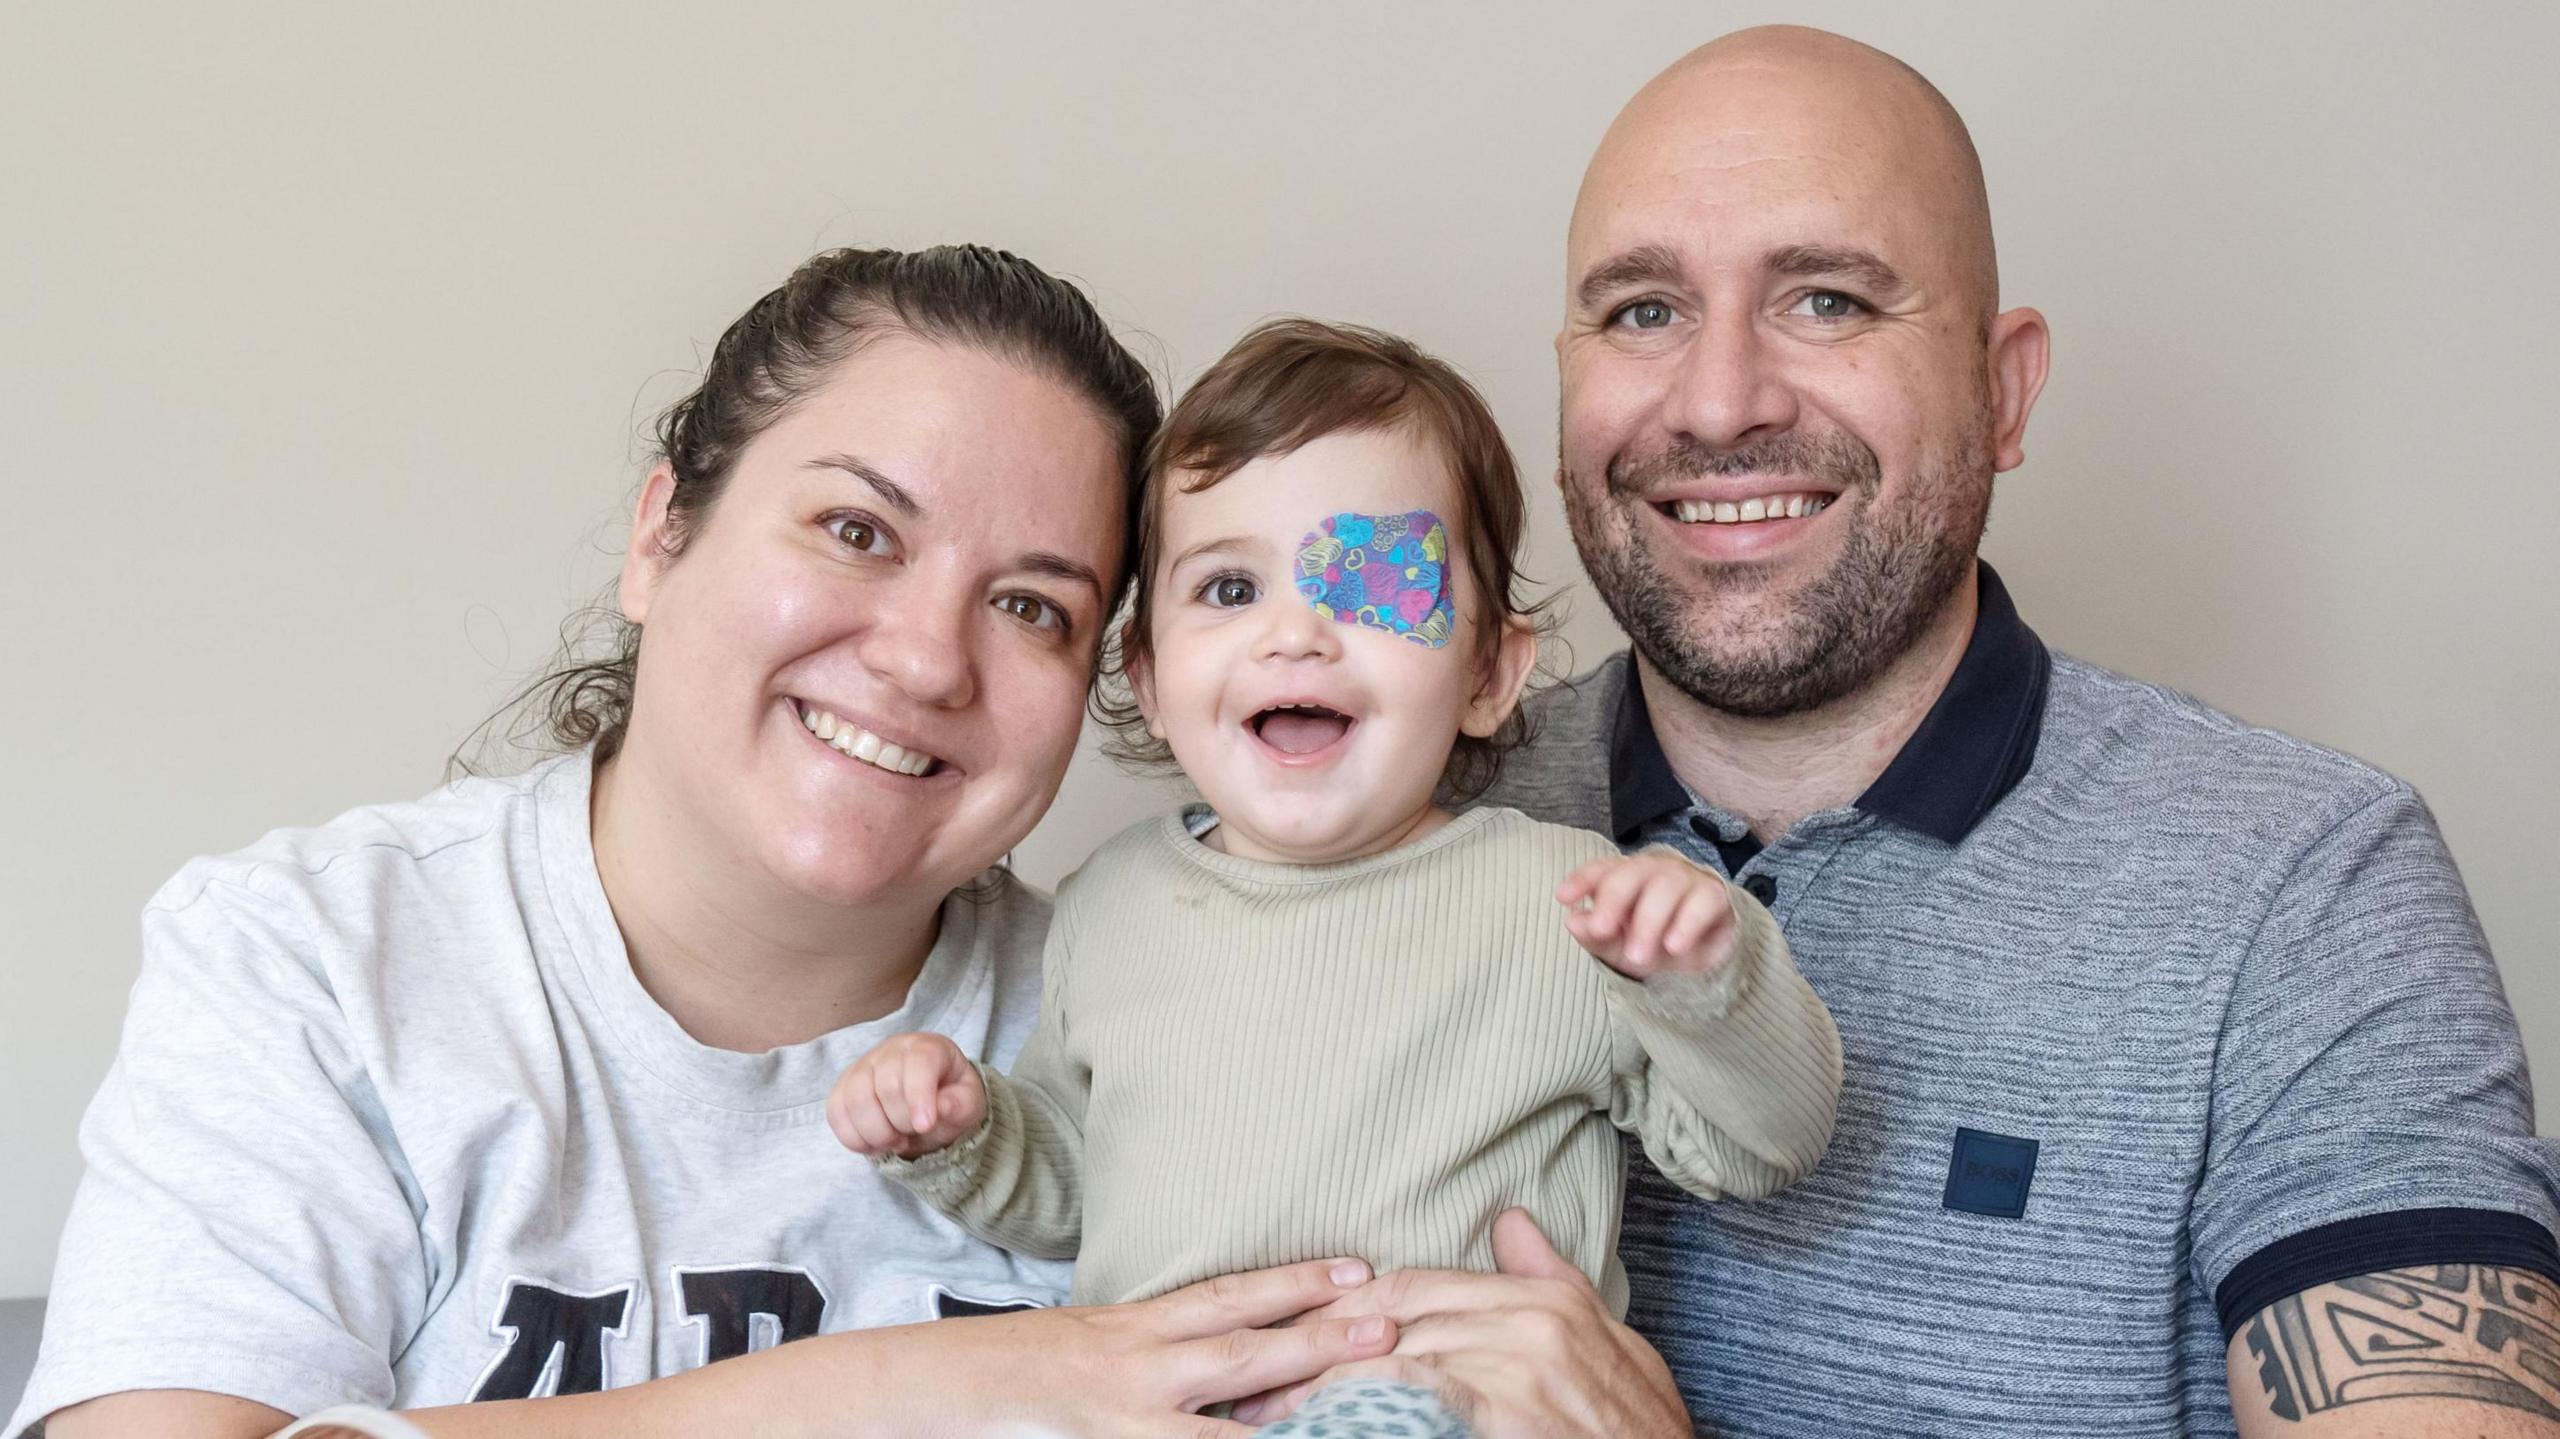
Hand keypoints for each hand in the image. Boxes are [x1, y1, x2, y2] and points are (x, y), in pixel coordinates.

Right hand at [393, 1258, 1403, 1438]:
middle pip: (1243, 1333)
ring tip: (1380, 1347)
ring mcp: (1106, 1398)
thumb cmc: (942, 1393)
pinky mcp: (1086, 1428)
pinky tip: (1279, 1437)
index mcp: (1109, 1335)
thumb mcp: (1039, 1369)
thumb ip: (1104, 1368)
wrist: (859, 1396)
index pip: (1218, 1304)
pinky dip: (1234, 1438)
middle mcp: (1119, 1358)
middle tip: (1410, 1302)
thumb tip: (1167, 1378)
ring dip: (1306, 1366)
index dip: (1293, 1289)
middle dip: (1328, 1321)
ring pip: (1227, 1381)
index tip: (1362, 1274)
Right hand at [827, 1032, 984, 1159]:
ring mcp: (862, 1067)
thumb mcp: (969, 1103)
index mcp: (928, 1047)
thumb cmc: (950, 1099)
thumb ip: (960, 1105)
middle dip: (901, 1123)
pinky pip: (836, 1114)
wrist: (928, 1105)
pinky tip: (875, 1144)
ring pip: (855, 1101)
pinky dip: (854, 1138)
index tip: (924, 1126)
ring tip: (895, 1141)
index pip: (918, 1064)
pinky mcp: (842, 1088)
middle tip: (913, 1134)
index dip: (919, 1097)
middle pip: (886, 1087)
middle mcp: (891, 1050)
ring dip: (876, 1133)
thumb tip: (942, 1107)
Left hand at [1233, 1210, 1690, 1438]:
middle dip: (1318, 1343)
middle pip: (1391, 1317)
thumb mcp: (1609, 1345)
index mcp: (1544, 1300)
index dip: (1348, 1304)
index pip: (1416, 1284)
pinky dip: (1357, 1410)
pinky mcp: (1505, 1409)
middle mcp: (1528, 1320)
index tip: (1295, 1324)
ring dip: (1319, 1388)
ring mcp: (1517, 1365)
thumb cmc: (1637, 1431)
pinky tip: (1316, 1426)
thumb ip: (1552, 1281)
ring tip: (1264, 1412)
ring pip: (1389, 1358)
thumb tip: (1510, 1221)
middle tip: (1255, 1370)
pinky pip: (1411, 1398)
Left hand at [1557, 851, 1738, 978]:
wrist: (1705, 964)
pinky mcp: (1715, 895)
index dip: (1582, 880)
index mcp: (1625, 878)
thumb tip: (1572, 921)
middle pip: (1631, 874)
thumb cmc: (1654, 947)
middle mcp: (1654, 871)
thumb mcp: (1619, 948)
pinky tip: (1674, 946)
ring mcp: (1686, 879)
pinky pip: (1703, 901)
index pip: (1601, 870)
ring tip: (1638, 956)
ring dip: (1648, 922)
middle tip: (1602, 930)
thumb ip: (1597, 936)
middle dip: (1613, 901)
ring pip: (1666, 886)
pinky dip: (1687, 924)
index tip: (1563, 897)